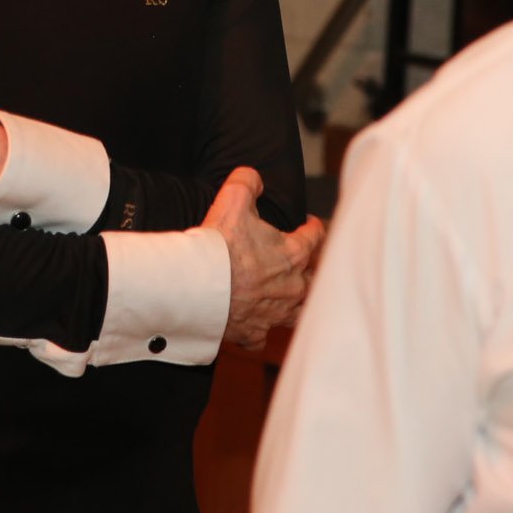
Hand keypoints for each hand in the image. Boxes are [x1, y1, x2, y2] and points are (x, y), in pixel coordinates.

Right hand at [204, 167, 325, 349]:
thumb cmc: (218, 245)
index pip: (316, 237)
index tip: (309, 223)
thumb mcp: (233, 199)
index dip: (313, 227)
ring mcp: (273, 312)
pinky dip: (259, 329)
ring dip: (294, 303)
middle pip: (313, 279)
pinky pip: (262, 335)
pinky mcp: (253, 331)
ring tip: (288, 297)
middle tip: (302, 261)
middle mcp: (291, 287)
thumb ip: (247, 181)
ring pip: (297, 312)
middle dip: (310, 269)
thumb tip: (253, 177)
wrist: (196, 286)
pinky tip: (254, 322)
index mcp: (293, 254)